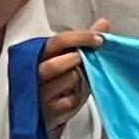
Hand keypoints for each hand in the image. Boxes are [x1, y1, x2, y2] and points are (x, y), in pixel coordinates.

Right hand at [36, 22, 107, 136]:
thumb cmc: (58, 84)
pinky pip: (71, 100)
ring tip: (78, 82)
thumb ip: (84, 42)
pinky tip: (74, 97)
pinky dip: (78, 97)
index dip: (80, 38)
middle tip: (85, 63)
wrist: (45, 114)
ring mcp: (41, 93)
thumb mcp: (70, 61)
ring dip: (80, 79)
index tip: (99, 39)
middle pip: (57, 63)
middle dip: (77, 61)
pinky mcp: (49, 110)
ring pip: (68, 79)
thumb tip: (103, 23)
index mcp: (40, 55)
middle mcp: (36, 73)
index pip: (58, 41)